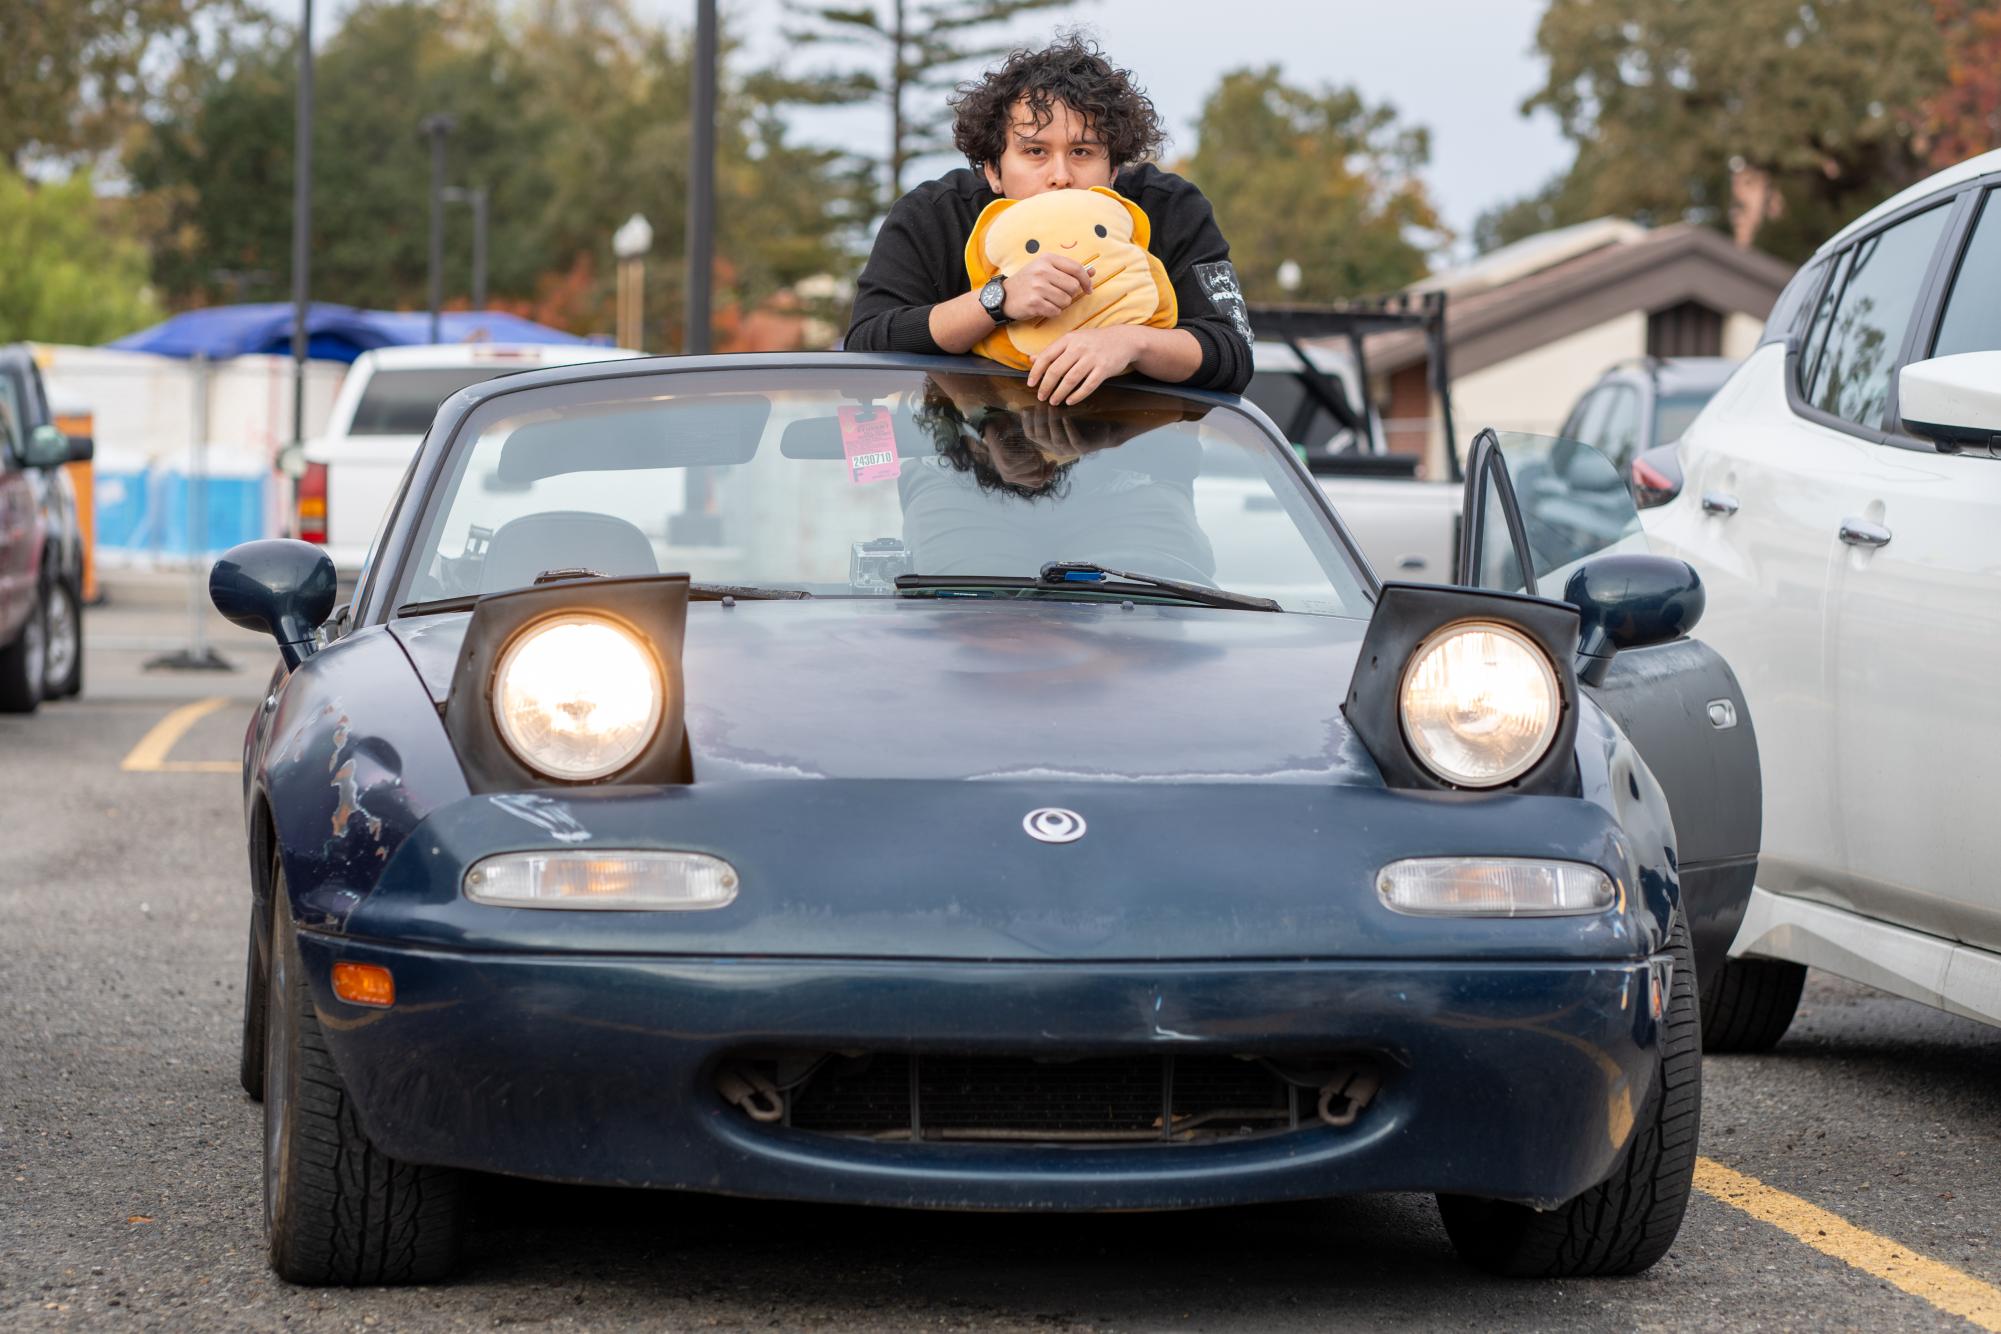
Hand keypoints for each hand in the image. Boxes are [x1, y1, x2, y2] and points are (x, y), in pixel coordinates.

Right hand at [1001, 254, 1092, 321]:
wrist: (1003, 296)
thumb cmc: (1028, 282)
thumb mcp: (1046, 269)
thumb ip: (1069, 270)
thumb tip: (1092, 272)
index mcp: (1047, 259)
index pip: (1076, 268)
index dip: (1086, 280)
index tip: (1089, 289)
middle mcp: (1042, 271)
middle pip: (1073, 286)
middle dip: (1070, 294)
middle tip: (1059, 295)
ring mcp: (1037, 287)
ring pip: (1066, 300)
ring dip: (1061, 304)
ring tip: (1049, 300)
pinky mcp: (1034, 302)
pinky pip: (1056, 311)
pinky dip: (1052, 312)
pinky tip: (1043, 307)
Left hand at [1026, 327, 1142, 404]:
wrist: (1123, 340)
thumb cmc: (1094, 342)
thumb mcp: (1072, 340)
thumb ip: (1053, 350)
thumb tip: (1031, 359)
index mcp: (1068, 339)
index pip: (1046, 356)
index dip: (1036, 371)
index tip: (1031, 384)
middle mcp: (1079, 347)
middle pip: (1057, 370)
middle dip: (1046, 386)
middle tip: (1041, 396)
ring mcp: (1092, 358)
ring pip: (1071, 379)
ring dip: (1059, 392)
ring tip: (1053, 401)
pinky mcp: (1104, 368)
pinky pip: (1088, 385)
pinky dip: (1078, 395)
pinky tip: (1070, 401)